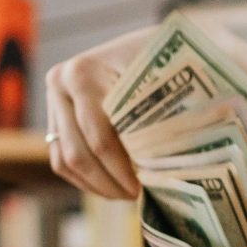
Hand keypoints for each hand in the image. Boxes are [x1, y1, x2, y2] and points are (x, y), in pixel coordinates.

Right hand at [44, 20, 246, 199]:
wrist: (177, 48)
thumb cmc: (188, 61)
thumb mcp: (190, 76)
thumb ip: (178, 106)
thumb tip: (176, 152)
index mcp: (86, 70)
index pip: (100, 137)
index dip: (123, 170)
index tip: (147, 188)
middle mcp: (62, 81)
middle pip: (79, 154)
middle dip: (111, 182)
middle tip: (141, 198)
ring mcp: (56, 100)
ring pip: (67, 161)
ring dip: (100, 185)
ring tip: (133, 195)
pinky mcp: (58, 117)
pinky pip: (63, 161)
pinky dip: (89, 180)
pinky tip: (120, 187)